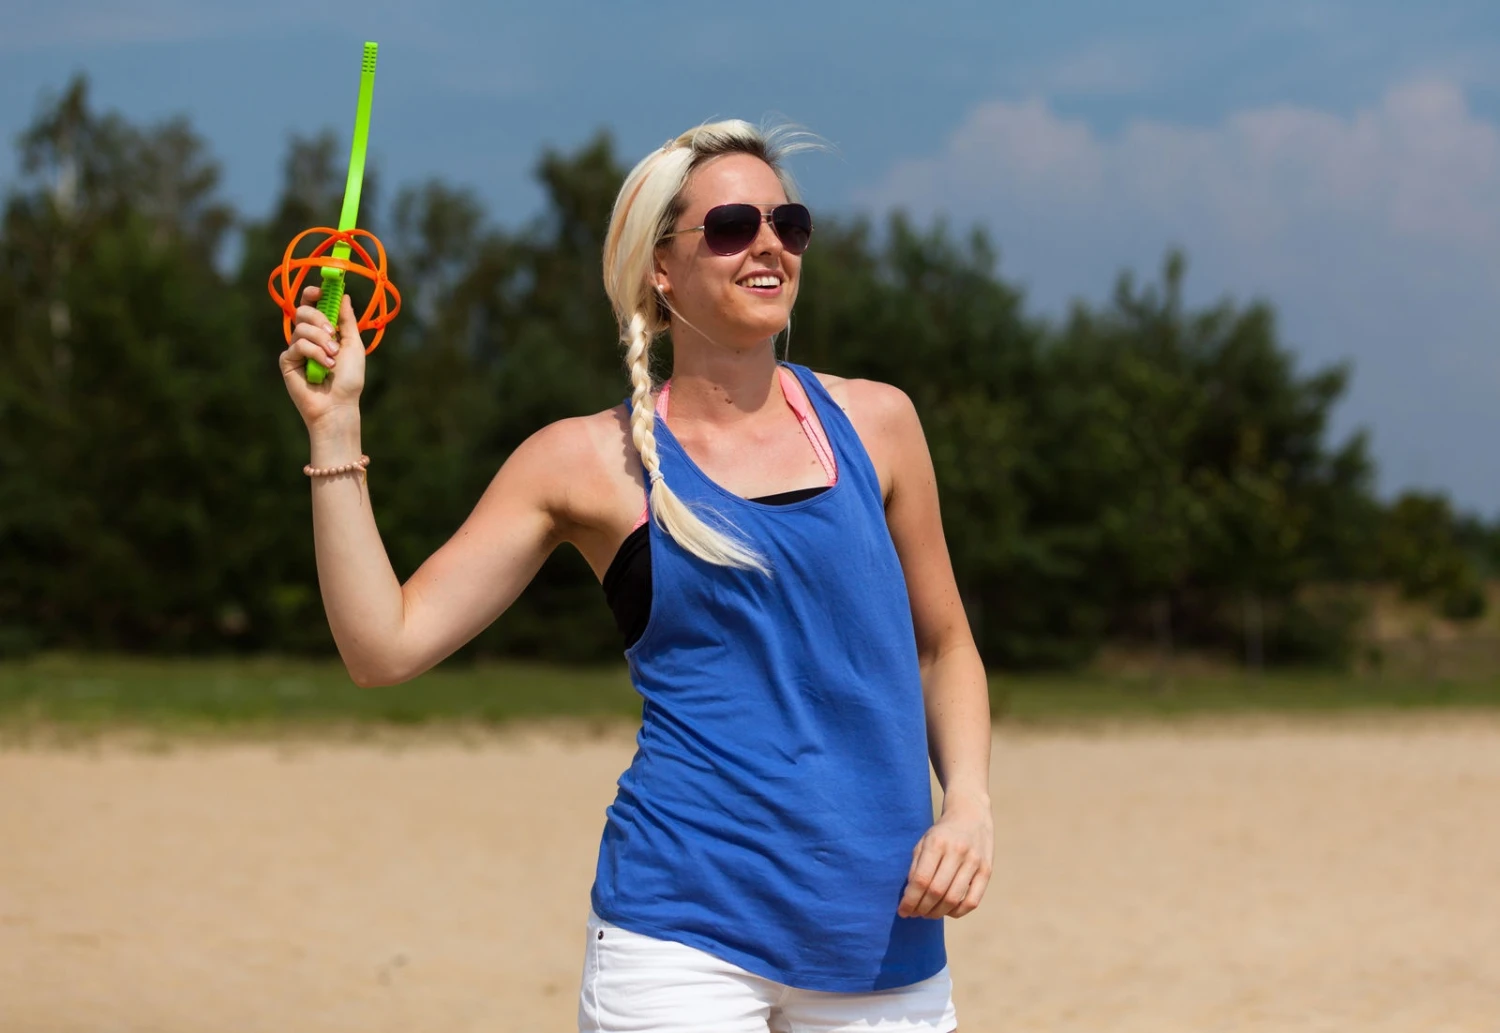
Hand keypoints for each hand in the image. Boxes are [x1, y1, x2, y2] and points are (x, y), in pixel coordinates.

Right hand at [280, 285, 366, 427]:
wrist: (339, 405)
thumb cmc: (349, 379)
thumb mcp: (353, 345)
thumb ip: (347, 320)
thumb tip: (344, 295)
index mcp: (323, 331)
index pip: (312, 305)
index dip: (313, 294)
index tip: (320, 291)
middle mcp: (308, 338)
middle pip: (302, 311)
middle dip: (319, 318)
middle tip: (332, 333)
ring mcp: (296, 349)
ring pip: (301, 328)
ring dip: (321, 340)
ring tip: (333, 357)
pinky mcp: (287, 361)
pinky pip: (297, 345)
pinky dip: (314, 353)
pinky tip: (324, 367)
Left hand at [897, 795, 993, 919]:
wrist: (971, 814)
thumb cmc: (942, 833)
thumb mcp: (924, 842)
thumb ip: (915, 868)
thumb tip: (909, 897)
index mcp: (937, 843)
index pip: (921, 880)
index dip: (910, 900)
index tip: (902, 911)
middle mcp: (957, 852)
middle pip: (937, 891)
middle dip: (922, 908)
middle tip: (914, 913)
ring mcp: (974, 862)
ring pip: (953, 899)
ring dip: (937, 913)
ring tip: (928, 913)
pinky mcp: (987, 871)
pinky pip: (972, 901)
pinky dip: (957, 912)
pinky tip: (947, 911)